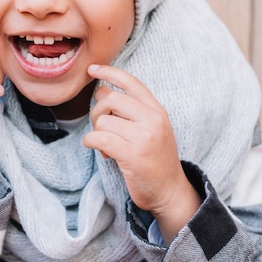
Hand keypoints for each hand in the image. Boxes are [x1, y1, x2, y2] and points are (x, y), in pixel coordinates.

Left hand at [83, 64, 200, 243]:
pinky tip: (97, 149)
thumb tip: (101, 90)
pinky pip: (100, 138)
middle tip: (101, 127)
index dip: (109, 72)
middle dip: (97, 111)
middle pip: (111, 99)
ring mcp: (144, 137)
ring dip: (96, 132)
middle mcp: (152, 119)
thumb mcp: (150, 128)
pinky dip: (91, 142)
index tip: (92, 69)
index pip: (131, 82)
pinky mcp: (133, 156)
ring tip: (106, 145)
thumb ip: (129, 109)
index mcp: (157, 110)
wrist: (170, 191)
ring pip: (103, 120)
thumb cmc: (154, 159)